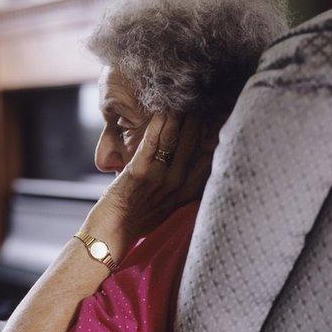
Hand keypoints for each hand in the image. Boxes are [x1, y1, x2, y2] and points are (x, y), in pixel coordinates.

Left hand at [82, 112, 212, 256]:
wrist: (114, 231)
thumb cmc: (139, 218)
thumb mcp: (170, 206)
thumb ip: (183, 188)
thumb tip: (196, 168)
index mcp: (186, 192)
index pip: (207, 159)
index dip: (212, 137)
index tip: (216, 119)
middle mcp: (176, 184)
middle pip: (193, 144)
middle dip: (197, 120)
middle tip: (200, 101)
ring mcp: (159, 178)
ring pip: (174, 139)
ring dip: (179, 117)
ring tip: (183, 100)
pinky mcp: (139, 173)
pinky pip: (151, 142)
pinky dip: (158, 124)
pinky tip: (162, 110)